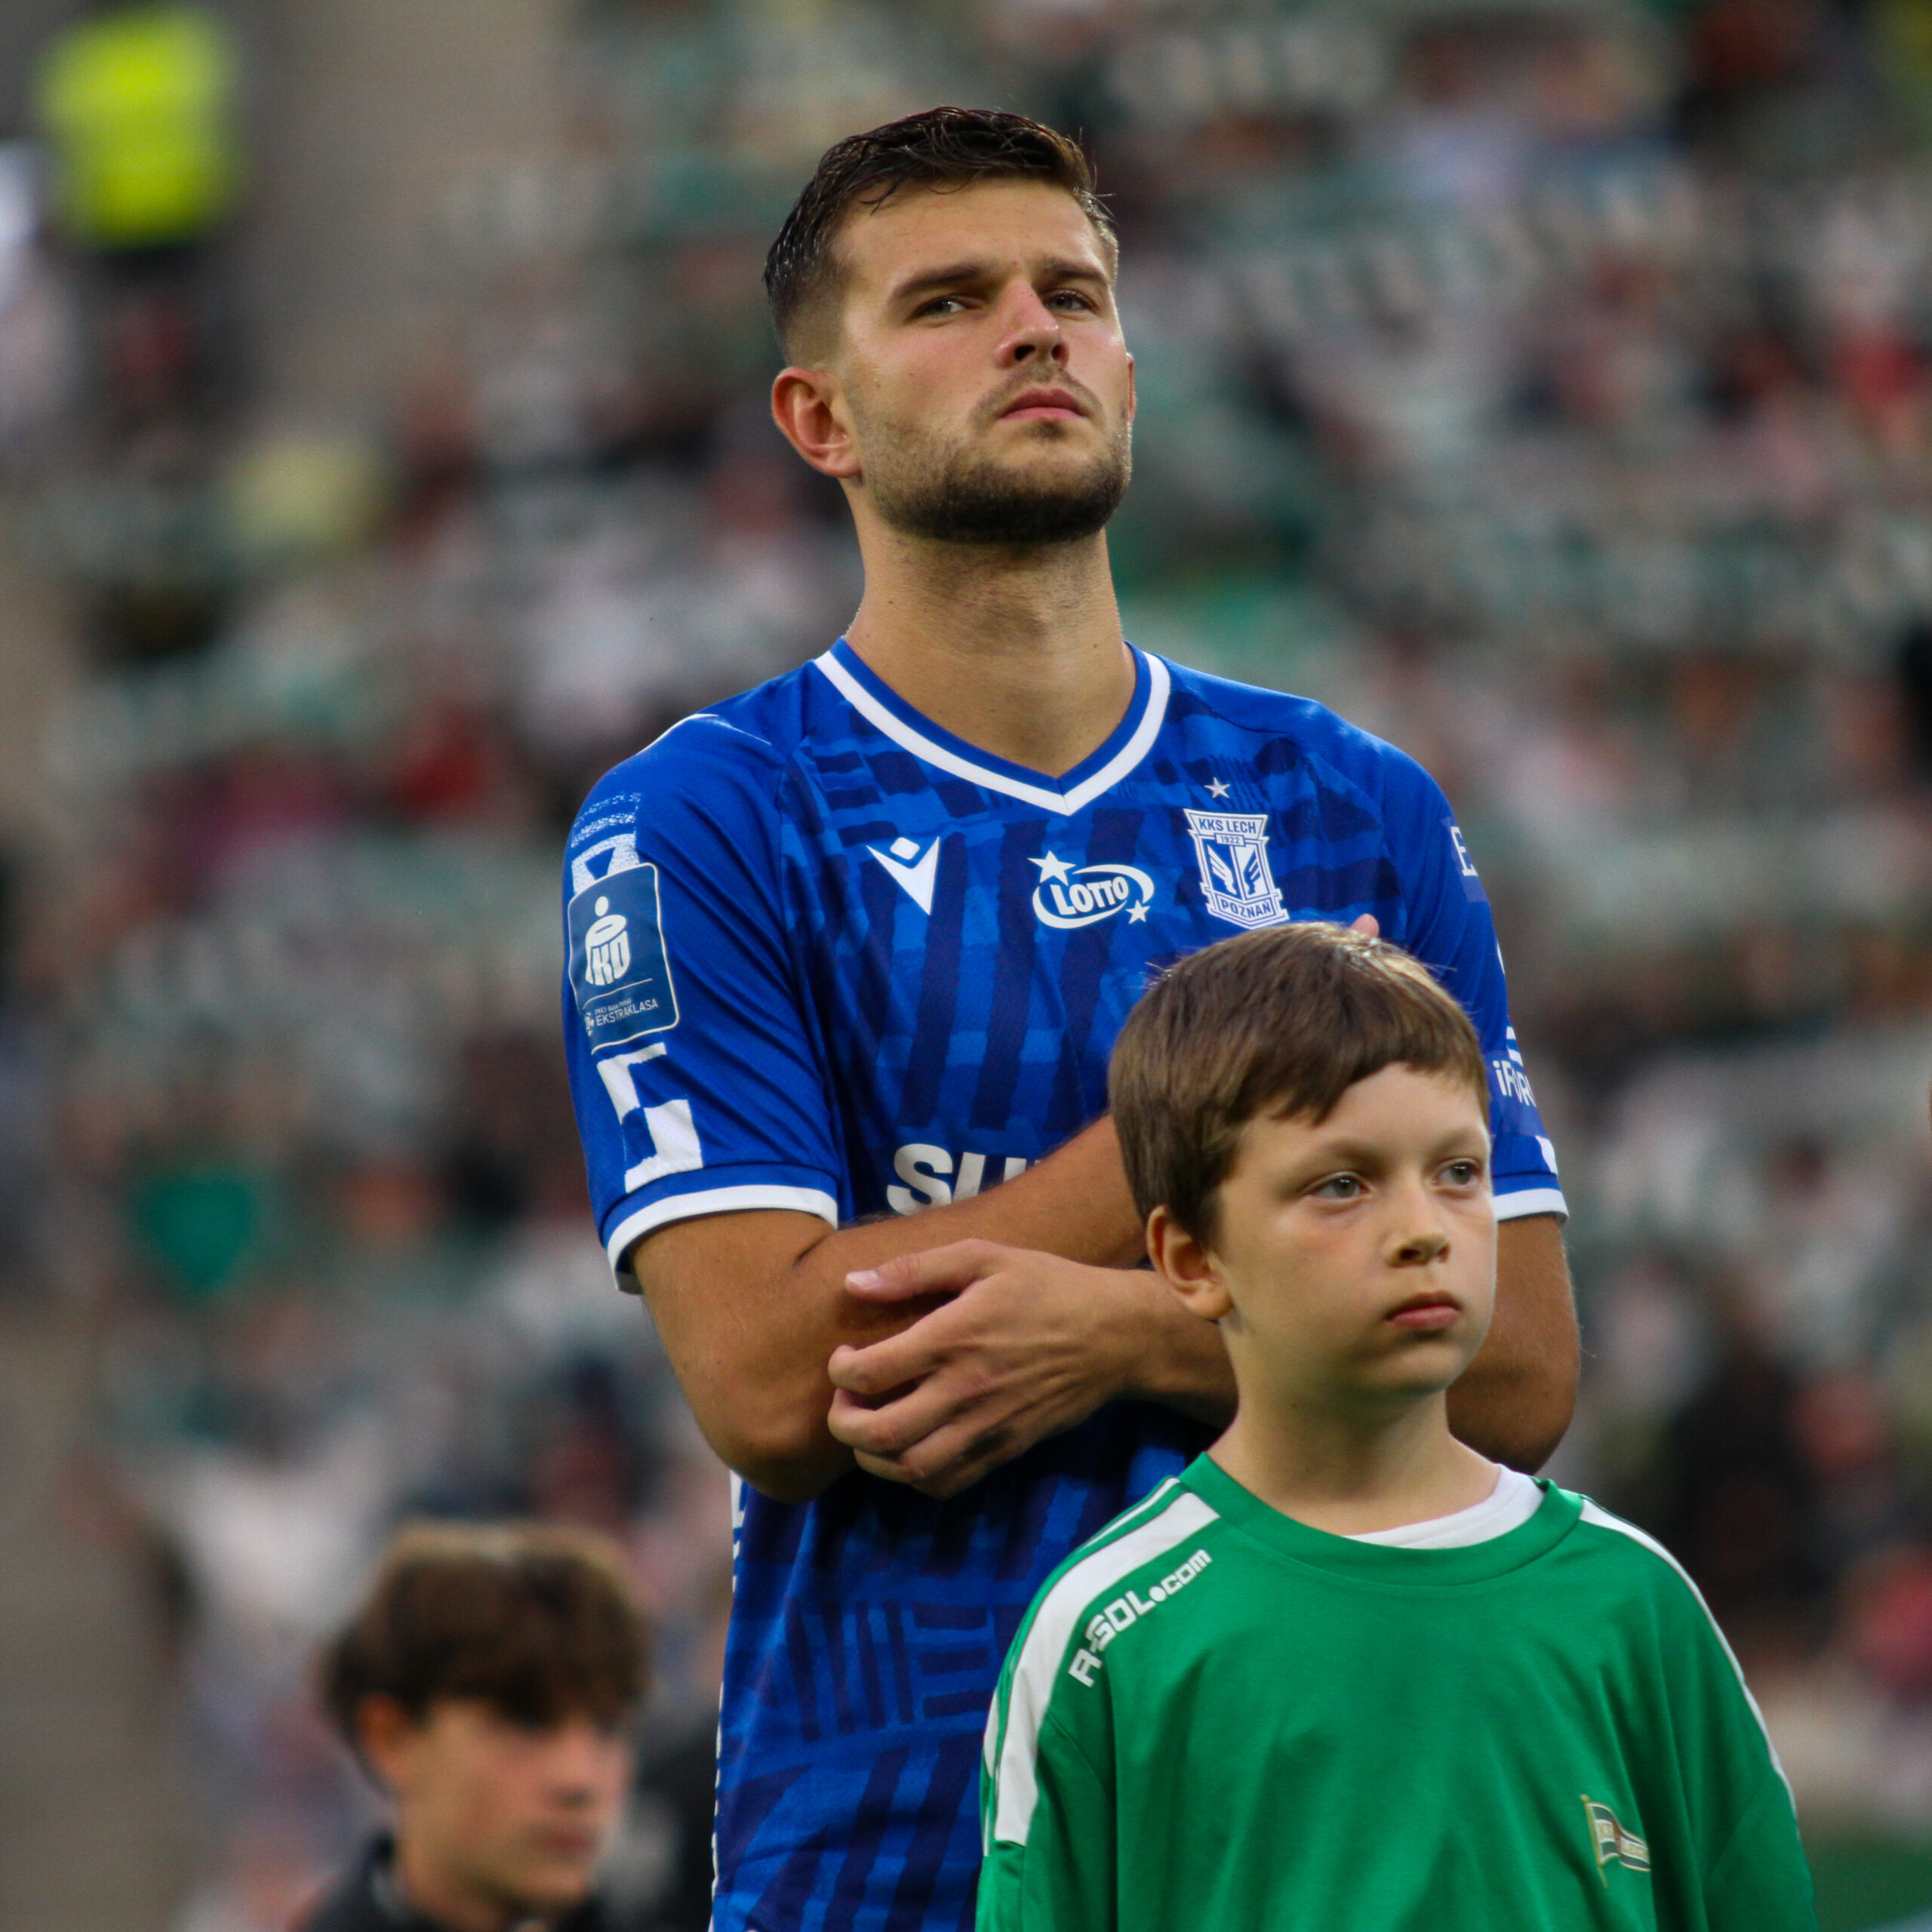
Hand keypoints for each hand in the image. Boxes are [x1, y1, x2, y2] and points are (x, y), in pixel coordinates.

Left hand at [827, 1242, 1151, 1498]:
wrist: (1114, 1335)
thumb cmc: (1045, 1286)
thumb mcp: (984, 1256)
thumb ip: (915, 1269)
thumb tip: (853, 1284)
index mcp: (953, 1337)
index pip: (869, 1373)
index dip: (839, 1371)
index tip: (843, 1356)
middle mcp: (964, 1390)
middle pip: (880, 1434)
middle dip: (842, 1425)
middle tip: (843, 1403)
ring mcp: (987, 1426)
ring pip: (909, 1469)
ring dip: (872, 1458)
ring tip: (867, 1431)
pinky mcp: (1006, 1449)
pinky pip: (947, 1483)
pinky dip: (913, 1477)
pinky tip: (908, 1450)